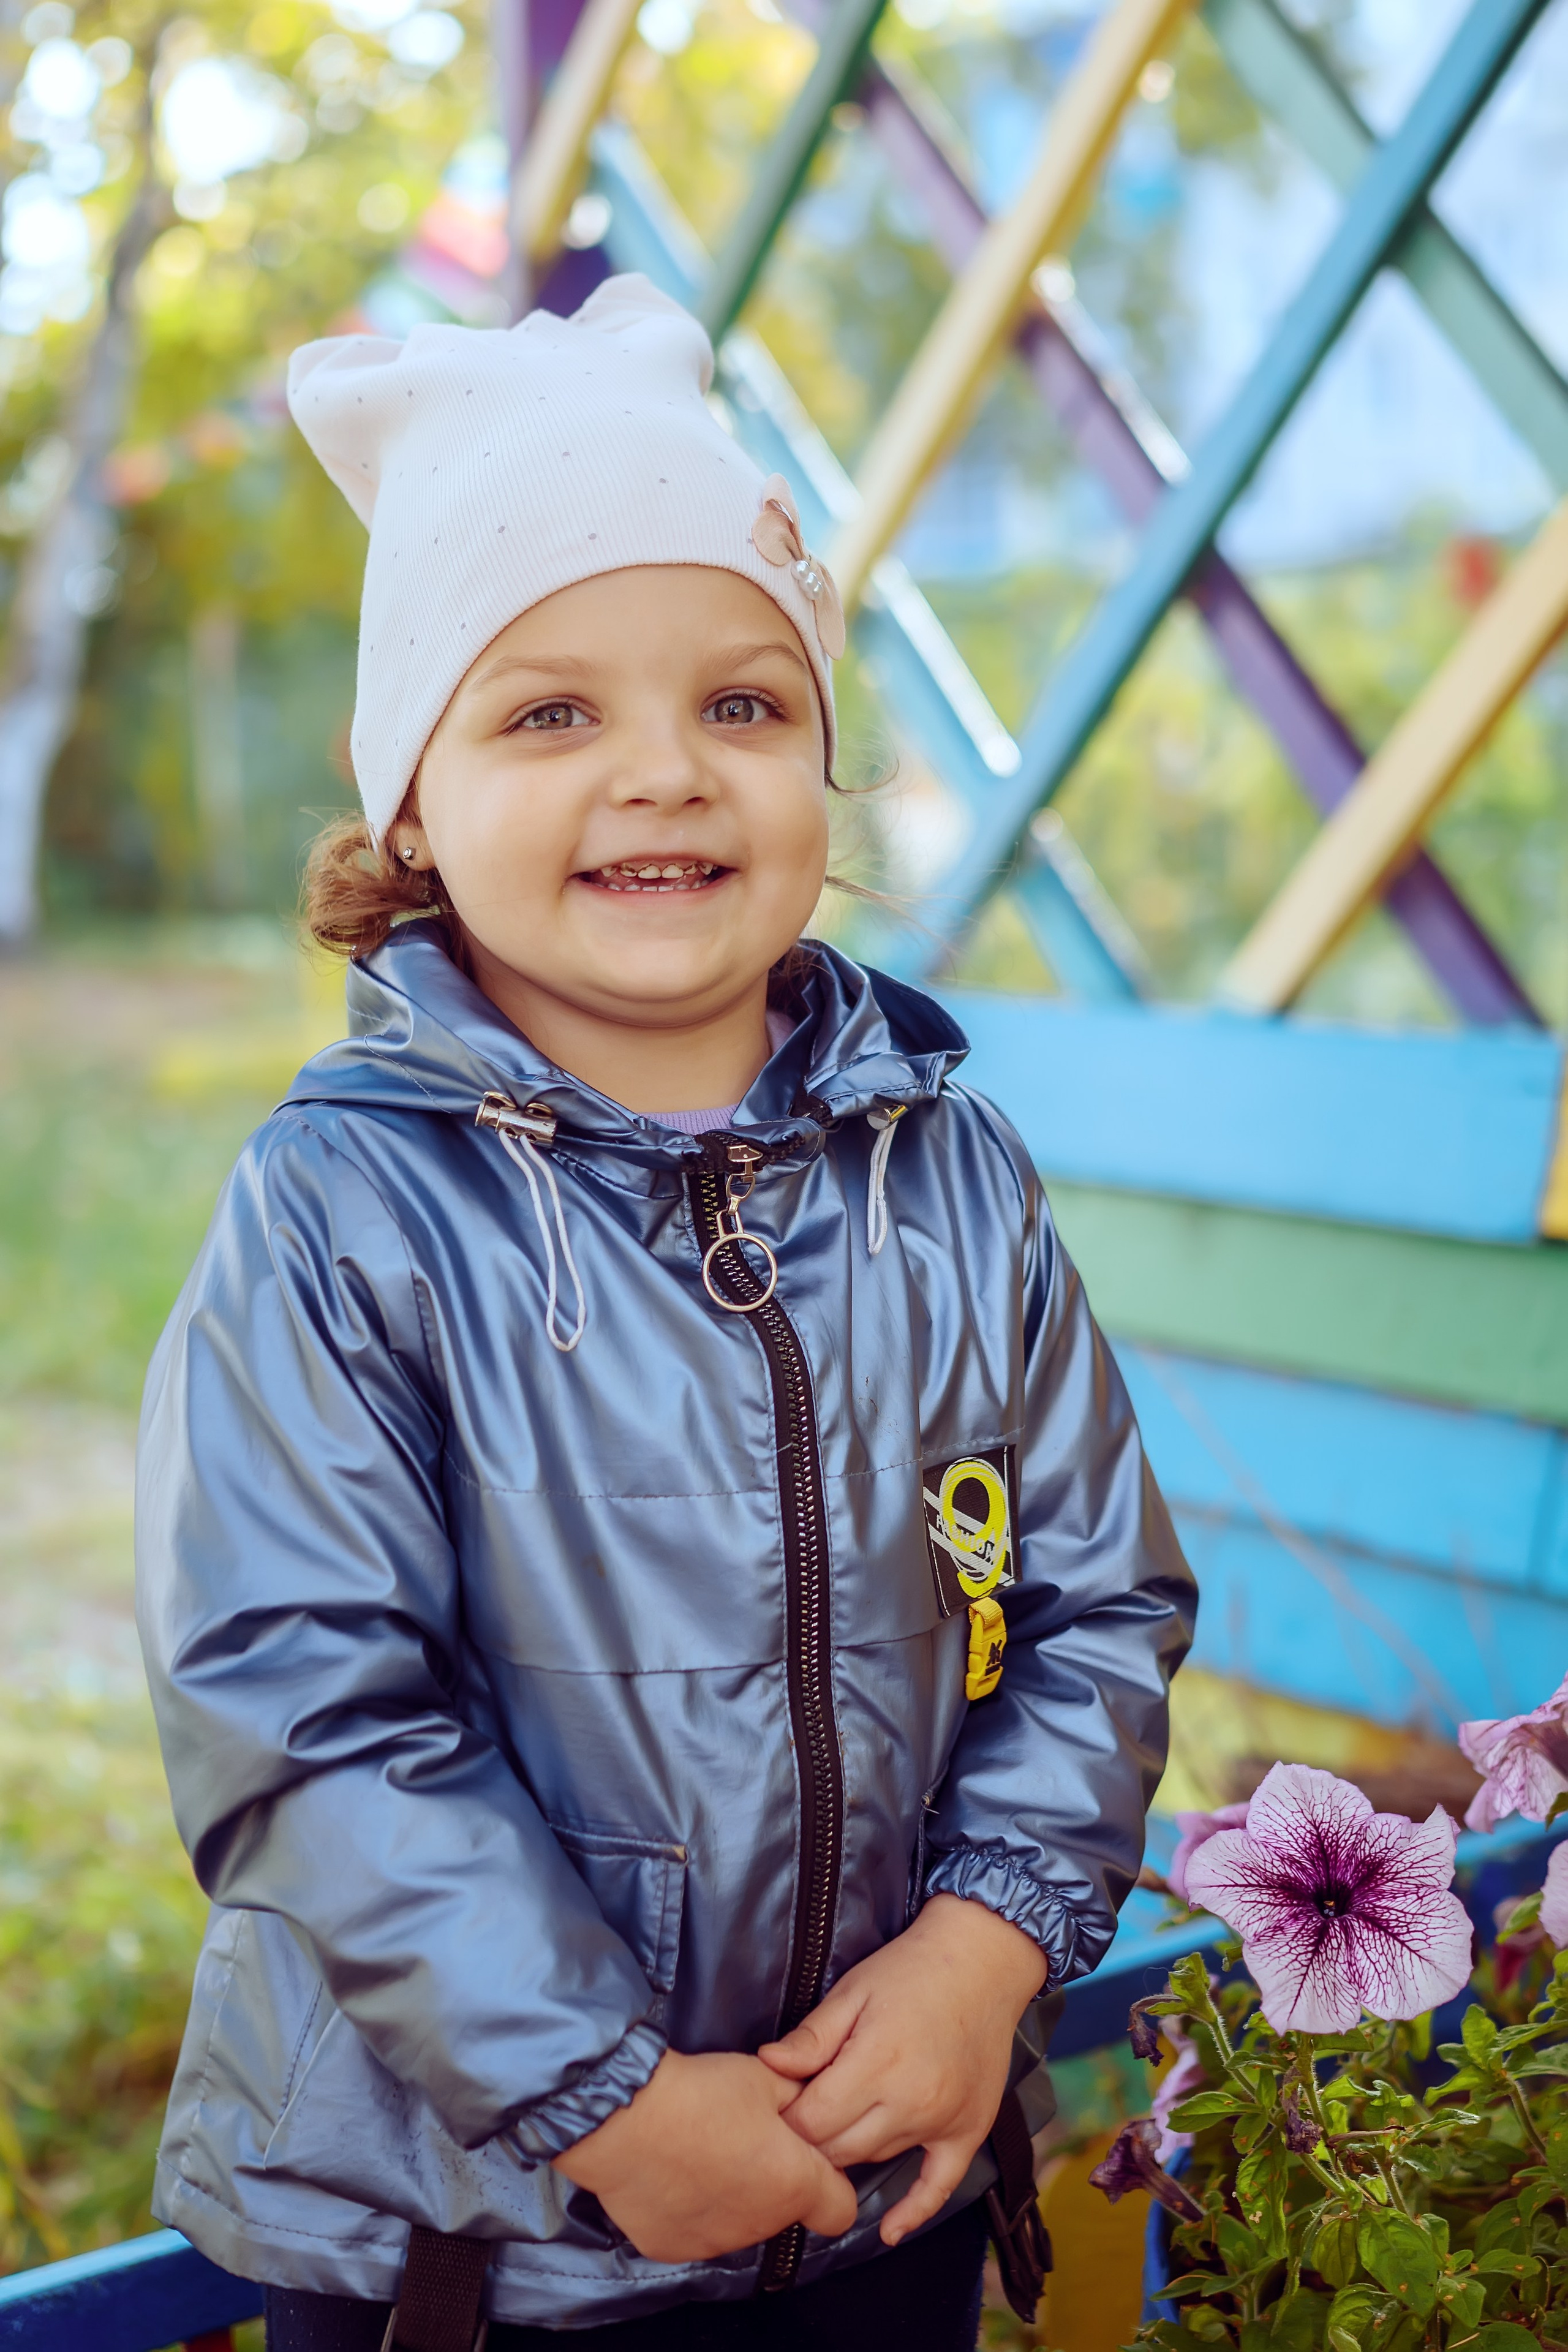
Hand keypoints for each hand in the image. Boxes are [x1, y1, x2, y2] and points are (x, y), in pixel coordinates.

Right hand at [552, 2048, 857, 2262]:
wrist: (624, 2116)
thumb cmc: (699, 2093)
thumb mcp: (763, 2077)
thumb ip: (796, 2097)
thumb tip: (808, 2102)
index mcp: (793, 2183)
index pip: (840, 2210)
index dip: (830, 2184)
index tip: (808, 2159)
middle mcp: (759, 2224)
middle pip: (781, 2211)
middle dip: (770, 2179)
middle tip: (740, 2138)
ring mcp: (713, 2242)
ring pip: (736, 2222)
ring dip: (729, 2194)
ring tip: (699, 2150)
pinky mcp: (670, 2247)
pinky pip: (692, 2229)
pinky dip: (688, 2208)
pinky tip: (670, 2172)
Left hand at [757, 1895, 1045, 2246]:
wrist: (981, 1960)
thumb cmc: (911, 1969)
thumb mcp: (852, 1991)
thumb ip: (811, 2037)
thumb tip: (766, 2064)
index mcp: (876, 2063)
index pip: (813, 2122)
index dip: (788, 2117)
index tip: (778, 2105)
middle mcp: (911, 2101)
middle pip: (840, 2149)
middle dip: (813, 2138)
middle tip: (802, 2117)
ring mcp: (942, 2120)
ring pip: (876, 2159)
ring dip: (851, 2149)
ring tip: (836, 2127)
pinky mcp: (968, 2130)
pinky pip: (939, 2186)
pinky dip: (913, 2211)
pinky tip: (889, 2230)